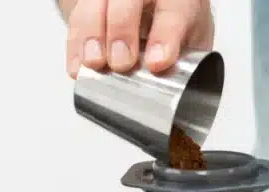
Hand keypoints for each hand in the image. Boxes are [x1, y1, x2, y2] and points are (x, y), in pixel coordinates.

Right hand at [65, 0, 214, 77]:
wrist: (155, 6)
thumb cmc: (176, 24)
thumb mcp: (193, 40)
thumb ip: (190, 63)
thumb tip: (186, 104)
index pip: (174, 8)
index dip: (165, 35)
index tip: (157, 63)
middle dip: (122, 30)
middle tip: (121, 63)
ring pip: (98, 2)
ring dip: (92, 34)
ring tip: (93, 64)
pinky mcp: (91, 2)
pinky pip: (77, 15)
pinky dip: (75, 43)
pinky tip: (76, 67)